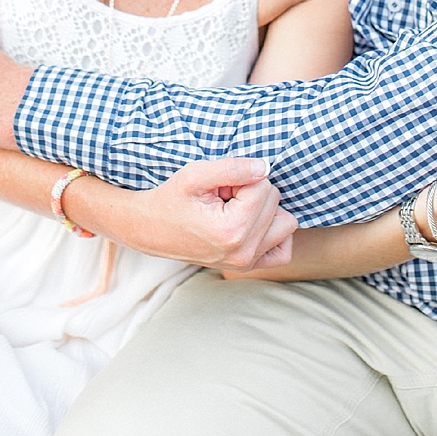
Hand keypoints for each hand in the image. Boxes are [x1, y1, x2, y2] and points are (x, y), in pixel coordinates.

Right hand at [109, 158, 296, 270]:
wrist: (150, 229)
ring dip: (264, 210)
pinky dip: (274, 232)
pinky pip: (283, 250)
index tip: (218, 187)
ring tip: (235, 209)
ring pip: (286, 223)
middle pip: (274, 202)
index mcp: (232, 230)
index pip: (263, 186)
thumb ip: (232, 168)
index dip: (241, 178)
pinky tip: (252, 223)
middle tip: (222, 197)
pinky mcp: (249, 267)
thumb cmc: (170, 199)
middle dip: (250, 192)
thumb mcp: (194, 175)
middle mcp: (244, 251)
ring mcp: (248, 263)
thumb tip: (265, 168)